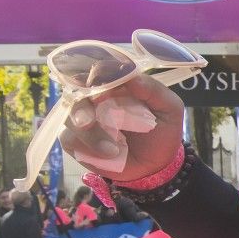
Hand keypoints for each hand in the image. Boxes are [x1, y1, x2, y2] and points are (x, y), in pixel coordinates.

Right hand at [59, 75, 184, 182]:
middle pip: (75, 94)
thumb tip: (131, 76)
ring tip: (113, 150)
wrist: (157, 165)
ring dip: (88, 135)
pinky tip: (107, 155)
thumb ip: (153, 90)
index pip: (97, 72)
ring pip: (70, 118)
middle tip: (90, 123)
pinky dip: (85, 147)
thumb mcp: (169, 109)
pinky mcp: (77, 141)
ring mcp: (83, 119)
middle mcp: (95, 99)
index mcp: (116, 86)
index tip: (101, 89)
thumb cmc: (162, 132)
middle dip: (81, 108)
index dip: (94, 77)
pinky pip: (69, 139)